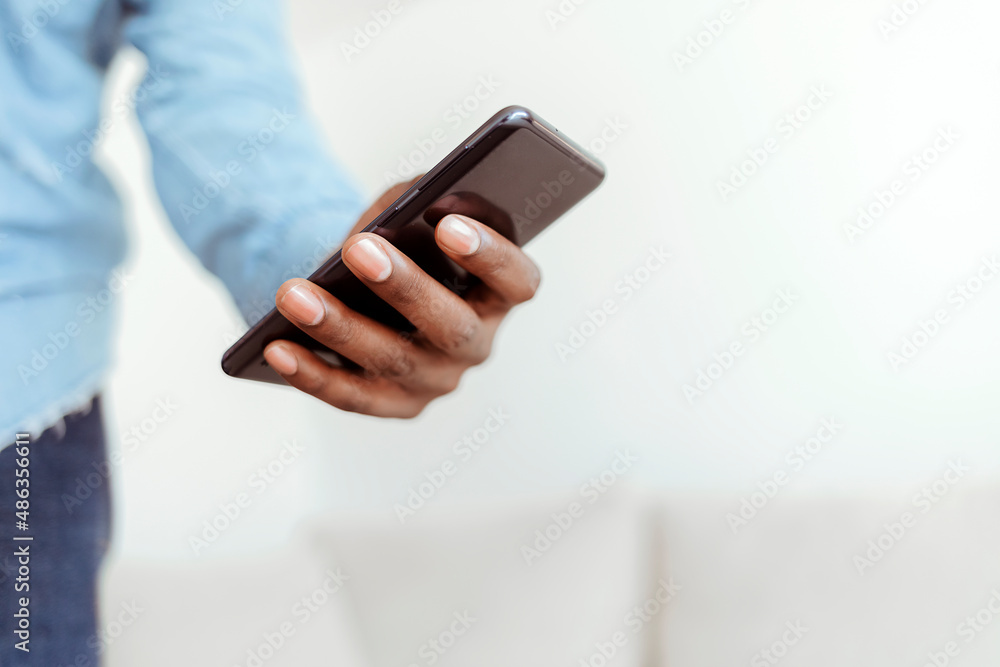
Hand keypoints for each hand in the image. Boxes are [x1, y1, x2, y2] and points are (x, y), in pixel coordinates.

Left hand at [262, 182, 540, 417]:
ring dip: (341, 327)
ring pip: (394, 361)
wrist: (365, 285)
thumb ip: (422, 199)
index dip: (491, 257)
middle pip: (452, 327)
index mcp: (498, 294)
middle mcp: (476, 343)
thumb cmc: (401, 238)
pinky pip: (352, 397)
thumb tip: (413, 205)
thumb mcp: (415, 209)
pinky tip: (276, 347)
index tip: (448, 224)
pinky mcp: (392, 404)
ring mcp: (436, 380)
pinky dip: (313, 374)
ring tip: (292, 294)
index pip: (518, 282)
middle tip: (359, 249)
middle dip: (405, 288)